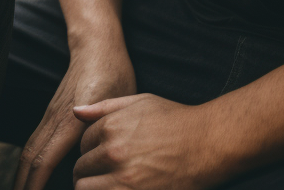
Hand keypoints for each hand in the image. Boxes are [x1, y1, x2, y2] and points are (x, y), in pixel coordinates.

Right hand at [14, 43, 135, 189]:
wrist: (97, 47)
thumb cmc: (114, 75)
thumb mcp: (120, 105)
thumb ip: (106, 132)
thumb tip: (97, 161)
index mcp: (71, 120)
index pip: (46, 158)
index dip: (37, 183)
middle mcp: (55, 118)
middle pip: (31, 156)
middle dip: (23, 183)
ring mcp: (51, 114)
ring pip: (30, 148)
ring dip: (22, 172)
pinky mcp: (52, 112)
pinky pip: (36, 141)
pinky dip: (30, 160)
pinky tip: (32, 172)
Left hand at [73, 94, 220, 189]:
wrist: (208, 144)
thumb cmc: (174, 119)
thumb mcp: (137, 102)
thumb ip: (102, 107)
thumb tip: (75, 111)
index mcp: (110, 128)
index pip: (82, 145)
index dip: (90, 150)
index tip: (101, 154)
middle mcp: (114, 154)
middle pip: (81, 170)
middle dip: (88, 172)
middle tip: (101, 174)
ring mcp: (127, 180)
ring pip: (86, 189)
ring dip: (92, 187)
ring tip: (105, 184)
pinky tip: (117, 188)